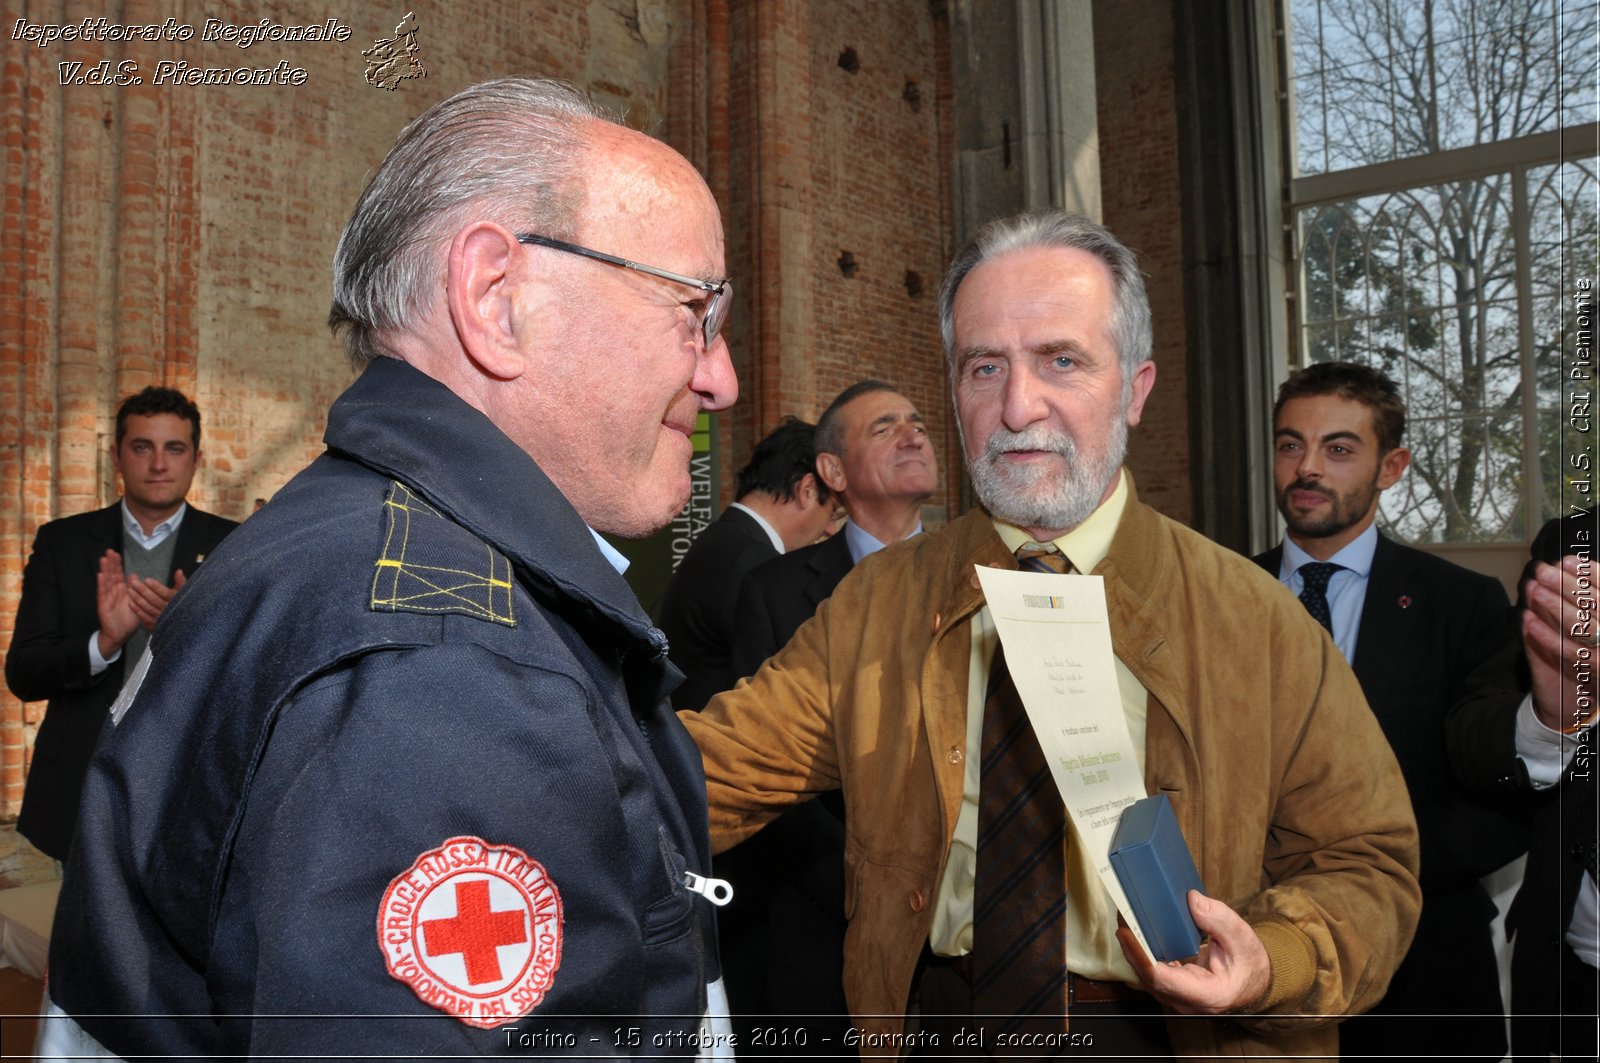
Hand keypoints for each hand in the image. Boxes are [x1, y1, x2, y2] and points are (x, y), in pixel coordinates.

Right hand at [95, 550, 138, 657]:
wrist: (121, 634)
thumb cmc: (129, 619)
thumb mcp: (137, 602)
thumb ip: (136, 589)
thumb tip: (135, 574)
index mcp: (122, 590)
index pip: (119, 574)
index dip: (117, 564)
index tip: (116, 553)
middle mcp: (114, 592)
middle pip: (111, 575)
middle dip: (110, 563)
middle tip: (109, 551)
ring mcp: (107, 597)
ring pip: (106, 581)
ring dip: (105, 570)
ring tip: (103, 559)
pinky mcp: (103, 605)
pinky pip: (102, 593)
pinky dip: (101, 584)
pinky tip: (100, 575)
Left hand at [128, 568, 185, 631]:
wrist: (181, 623)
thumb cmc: (178, 602)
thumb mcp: (181, 592)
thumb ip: (181, 582)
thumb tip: (179, 571)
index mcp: (176, 601)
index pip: (166, 593)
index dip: (156, 587)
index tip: (147, 580)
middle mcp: (169, 610)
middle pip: (155, 600)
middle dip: (143, 591)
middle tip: (134, 582)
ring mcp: (162, 619)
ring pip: (148, 608)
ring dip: (138, 599)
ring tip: (129, 590)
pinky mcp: (155, 625)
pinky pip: (144, 617)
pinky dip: (137, 611)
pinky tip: (130, 603)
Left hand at [1116, 891, 1270, 1014]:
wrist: (1253, 980)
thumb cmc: (1249, 963)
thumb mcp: (1243, 938)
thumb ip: (1219, 920)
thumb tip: (1193, 900)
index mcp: (1206, 994)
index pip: (1162, 980)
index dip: (1140, 957)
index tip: (1127, 933)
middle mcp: (1186, 1000)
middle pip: (1148, 977)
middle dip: (1131, 947)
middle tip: (1122, 915)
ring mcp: (1176, 995)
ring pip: (1146, 974)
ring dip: (1133, 947)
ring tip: (1125, 916)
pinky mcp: (1171, 985)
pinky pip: (1151, 969)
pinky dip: (1141, 949)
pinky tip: (1135, 928)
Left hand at [1524, 556, 1592, 732]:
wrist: (1584, 705)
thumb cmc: (1587, 656)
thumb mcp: (1585, 626)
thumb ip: (1579, 604)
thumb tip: (1556, 572)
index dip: (1589, 573)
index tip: (1565, 560)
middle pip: (1594, 604)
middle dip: (1566, 585)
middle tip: (1541, 570)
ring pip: (1582, 626)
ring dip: (1554, 606)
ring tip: (1532, 589)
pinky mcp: (1594, 674)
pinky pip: (1569, 653)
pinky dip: (1546, 635)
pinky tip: (1526, 621)